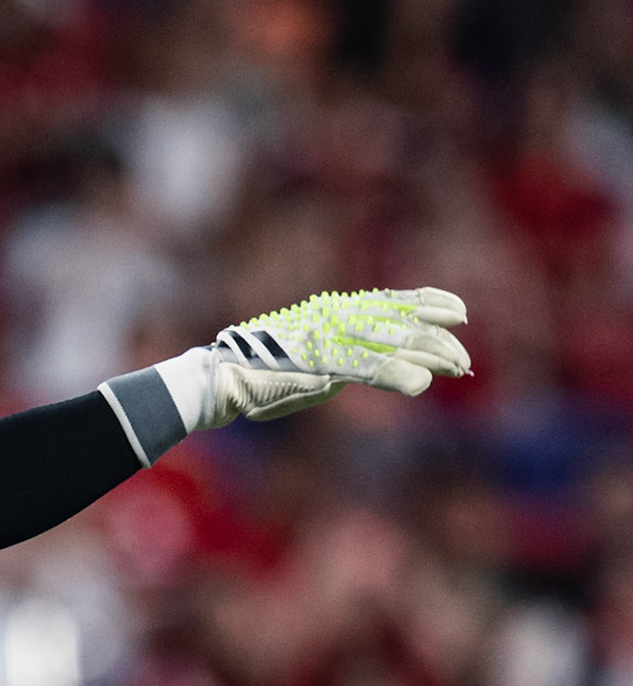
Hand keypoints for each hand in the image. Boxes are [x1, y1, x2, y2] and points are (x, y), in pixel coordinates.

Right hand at [199, 287, 470, 426]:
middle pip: (399, 322)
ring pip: (390, 341)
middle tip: (465, 362)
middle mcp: (334, 317)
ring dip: (428, 354)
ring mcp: (328, 339)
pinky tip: (419, 385)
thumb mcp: (311, 358)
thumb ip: (345, 357)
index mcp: (332, 312)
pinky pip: (364, 367)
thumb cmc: (262, 372)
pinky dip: (394, 374)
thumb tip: (372, 368)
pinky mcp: (317, 364)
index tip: (459, 311)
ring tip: (457, 368)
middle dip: (437, 340)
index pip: (390, 301)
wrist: (220, 378)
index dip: (427, 302)